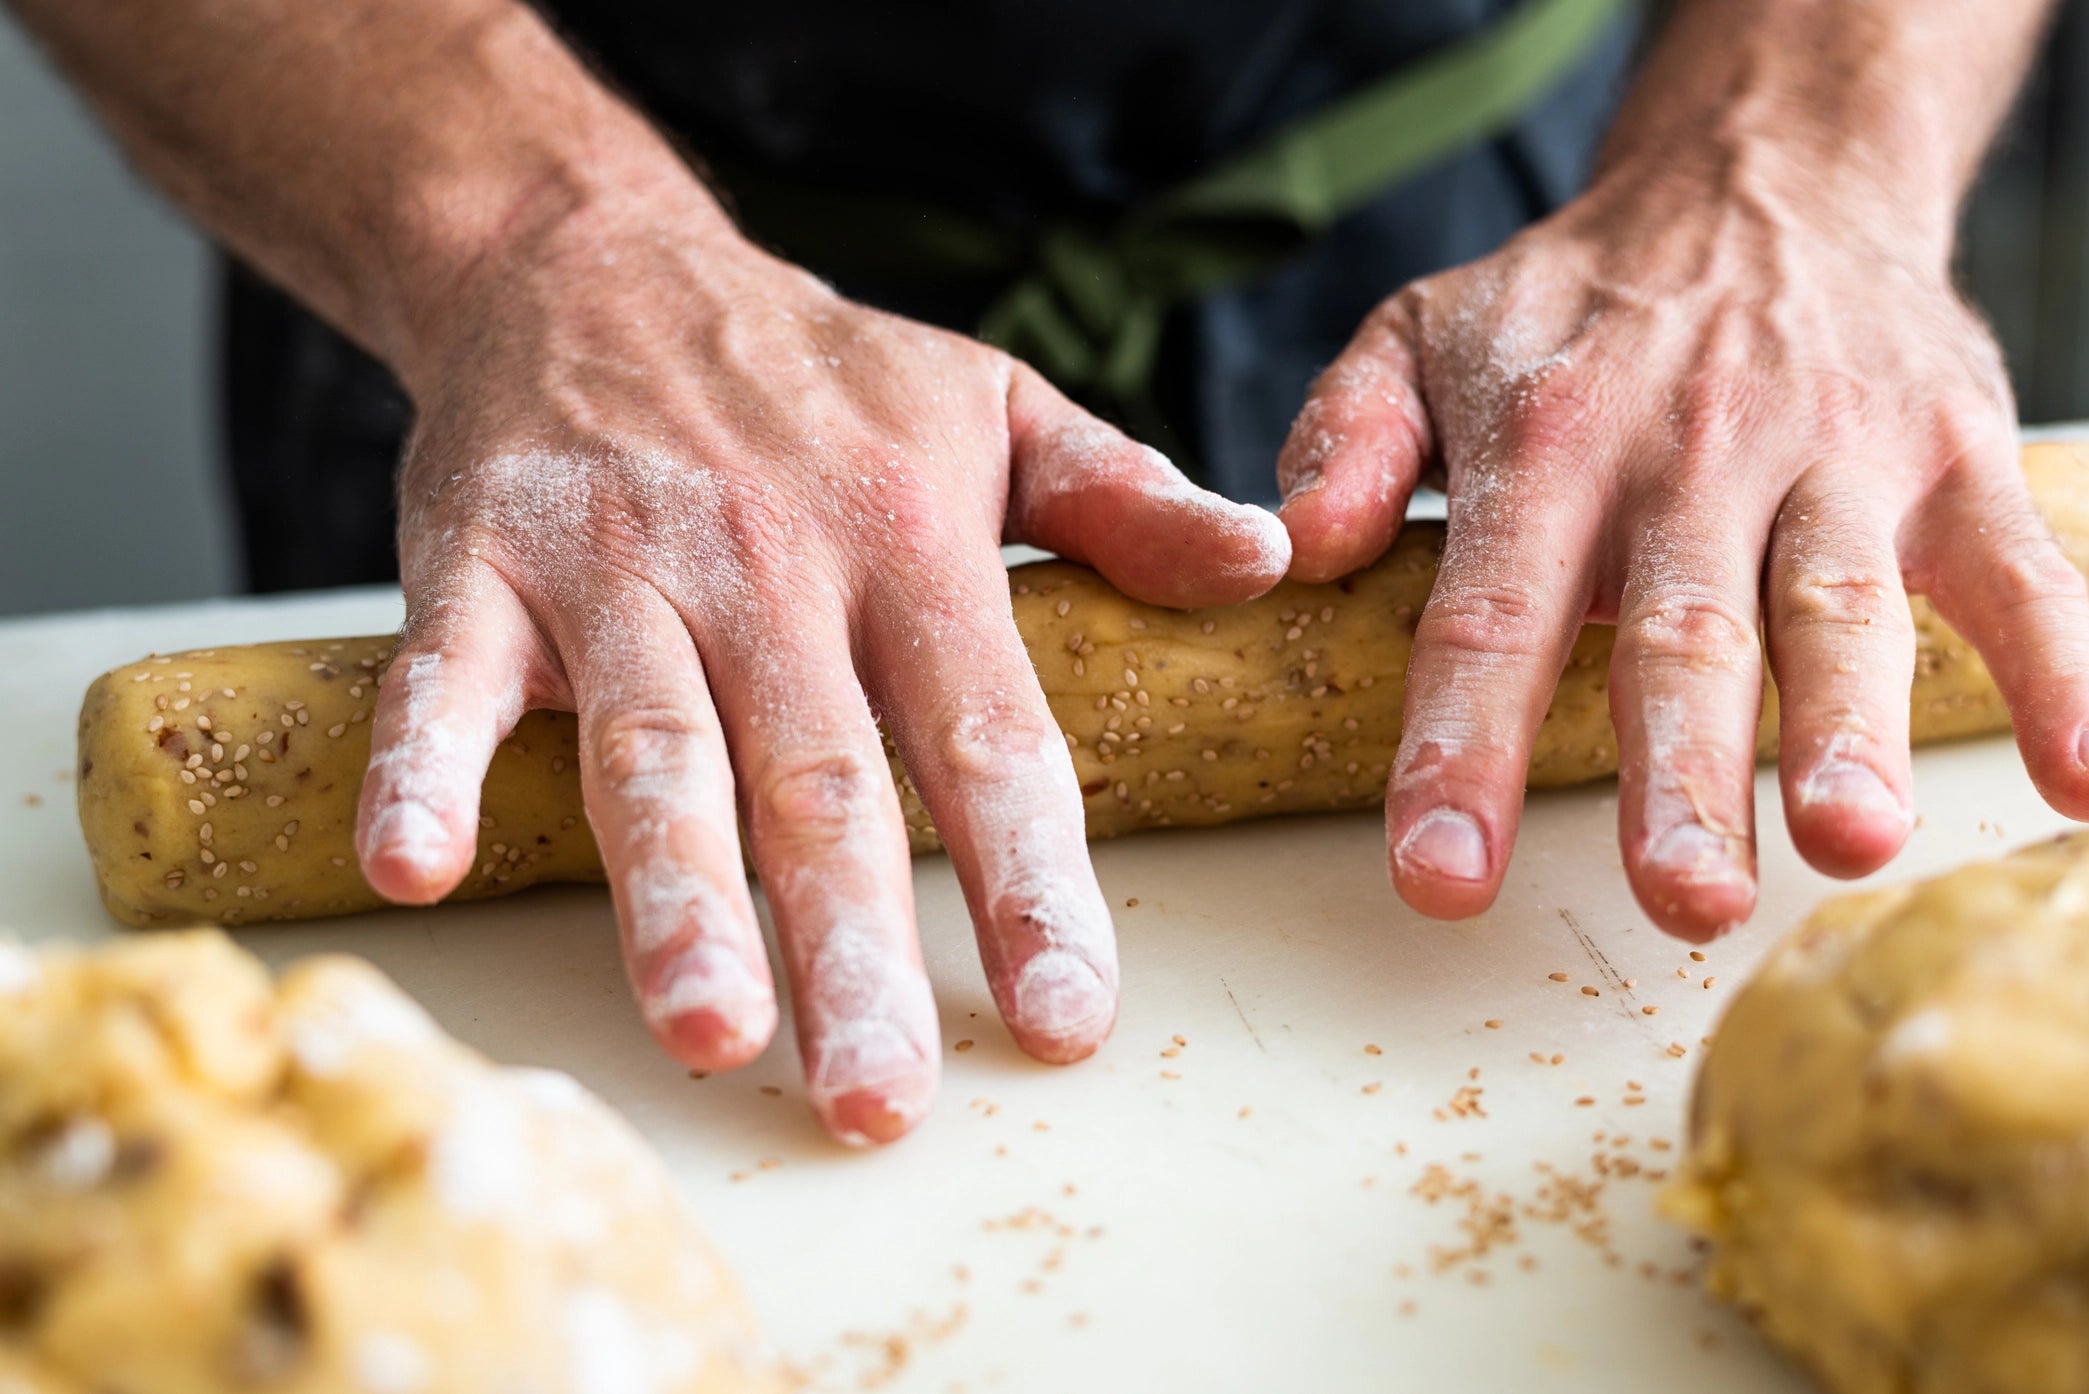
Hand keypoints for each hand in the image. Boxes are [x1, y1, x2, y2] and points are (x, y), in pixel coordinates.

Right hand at [350, 187, 1290, 1142]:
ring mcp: (620, 568)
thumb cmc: (814, 370)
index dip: (1033, 883)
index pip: (990, 738)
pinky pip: (448, 679)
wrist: (594, 258)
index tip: (1067, 1018)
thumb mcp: (994, 403)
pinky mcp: (481, 563)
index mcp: (910, 545)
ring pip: (657, 753)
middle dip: (856, 947)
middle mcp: (770, 568)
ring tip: (713, 1032)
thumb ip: (1124, 497)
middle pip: (823, 783)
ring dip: (679, 899)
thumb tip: (1269, 563)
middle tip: (885, 1099)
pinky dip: (424, 768)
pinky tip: (415, 867)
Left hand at [1277, 154, 2088, 939]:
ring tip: (1847, 843)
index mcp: (1547, 446)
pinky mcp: (1952, 460)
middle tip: (1677, 896)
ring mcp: (1834, 458)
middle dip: (1682, 769)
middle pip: (1682, 632)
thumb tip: (1298, 549)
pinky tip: (2084, 783)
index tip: (1441, 876)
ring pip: (1842, 608)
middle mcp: (1690, 455)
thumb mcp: (1421, 335)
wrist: (1761, 182)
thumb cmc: (1575, 307)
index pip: (1491, 614)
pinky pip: (2023, 570)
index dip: (1461, 748)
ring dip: (1850, 728)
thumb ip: (1348, 438)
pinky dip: (2066, 672)